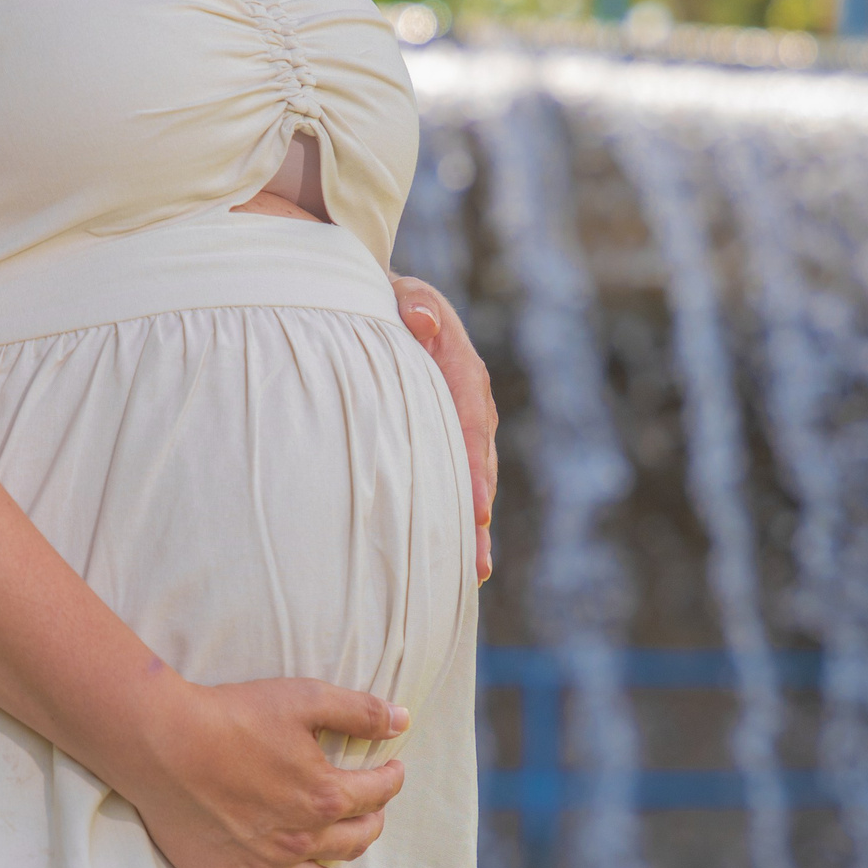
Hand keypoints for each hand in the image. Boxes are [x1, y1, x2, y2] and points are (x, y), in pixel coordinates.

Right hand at [123, 676, 410, 867]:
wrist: (163, 744)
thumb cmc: (233, 716)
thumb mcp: (305, 698)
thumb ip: (359, 712)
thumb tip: (401, 720)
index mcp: (325, 796)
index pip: (376, 794)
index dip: (391, 780)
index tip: (392, 771)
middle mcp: (301, 839)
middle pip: (352, 841)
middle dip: (370, 826)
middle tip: (371, 816)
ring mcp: (264, 865)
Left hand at [391, 275, 496, 582]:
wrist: (388, 307)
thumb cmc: (391, 303)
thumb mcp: (402, 293)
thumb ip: (413, 304)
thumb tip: (422, 321)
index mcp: (463, 372)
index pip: (472, 424)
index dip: (474, 467)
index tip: (475, 507)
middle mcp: (471, 407)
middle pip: (479, 466)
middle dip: (477, 515)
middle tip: (476, 562)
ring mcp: (460, 431)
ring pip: (470, 482)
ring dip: (471, 529)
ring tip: (472, 574)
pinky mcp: (444, 446)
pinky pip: (452, 484)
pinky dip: (454, 520)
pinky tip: (452, 563)